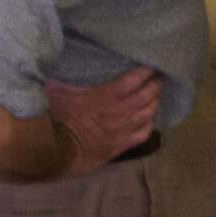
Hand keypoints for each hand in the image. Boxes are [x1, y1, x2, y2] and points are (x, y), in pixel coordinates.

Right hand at [44, 67, 160, 174]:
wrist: (55, 152)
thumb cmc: (56, 119)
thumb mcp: (57, 91)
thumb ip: (63, 77)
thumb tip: (56, 65)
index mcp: (108, 95)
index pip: (136, 78)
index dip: (147, 69)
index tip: (153, 64)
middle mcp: (121, 111)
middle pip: (148, 94)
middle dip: (156, 83)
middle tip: (159, 76)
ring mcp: (124, 129)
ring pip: (149, 112)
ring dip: (155, 101)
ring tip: (156, 94)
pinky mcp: (121, 145)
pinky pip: (144, 134)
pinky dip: (149, 124)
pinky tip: (148, 119)